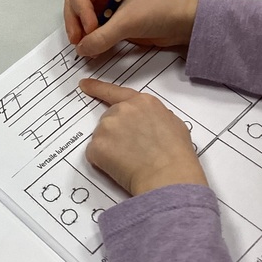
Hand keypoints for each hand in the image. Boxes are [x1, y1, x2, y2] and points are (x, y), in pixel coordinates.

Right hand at [64, 0, 198, 56]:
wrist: (184, 25)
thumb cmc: (159, 12)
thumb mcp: (128, 22)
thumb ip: (102, 37)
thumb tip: (80, 50)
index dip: (80, 15)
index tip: (92, 30)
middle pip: (76, 9)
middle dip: (76, 26)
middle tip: (80, 44)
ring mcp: (108, 9)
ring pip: (83, 22)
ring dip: (83, 36)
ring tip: (88, 50)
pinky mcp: (114, 24)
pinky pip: (94, 33)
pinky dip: (92, 42)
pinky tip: (95, 51)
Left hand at [80, 78, 207, 195]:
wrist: (168, 176)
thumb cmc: (176, 155)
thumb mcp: (173, 123)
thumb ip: (154, 115)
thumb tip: (146, 122)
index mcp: (142, 102)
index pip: (114, 92)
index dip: (97, 88)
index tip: (84, 84)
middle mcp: (121, 110)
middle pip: (109, 119)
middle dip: (116, 133)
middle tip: (133, 150)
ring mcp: (106, 127)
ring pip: (102, 137)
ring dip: (110, 147)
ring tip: (131, 161)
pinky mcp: (96, 146)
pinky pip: (95, 154)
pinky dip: (104, 162)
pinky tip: (121, 168)